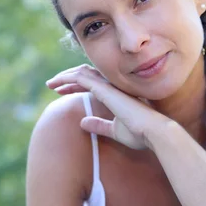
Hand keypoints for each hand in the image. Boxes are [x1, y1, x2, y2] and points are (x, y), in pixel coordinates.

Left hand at [46, 64, 172, 149]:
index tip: (62, 91)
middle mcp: (112, 86)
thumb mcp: (114, 130)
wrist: (154, 132)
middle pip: (86, 75)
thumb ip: (99, 125)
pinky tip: (57, 84)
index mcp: (116, 94)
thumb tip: (83, 122)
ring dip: (64, 77)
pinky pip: (81, 78)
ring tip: (51, 84)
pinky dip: (67, 78)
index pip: (93, 83)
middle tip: (53, 86)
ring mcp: (109, 86)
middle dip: (68, 78)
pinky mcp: (105, 89)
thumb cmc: (139, 133)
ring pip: (81, 73)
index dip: (76, 85)